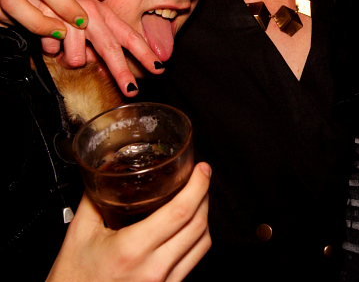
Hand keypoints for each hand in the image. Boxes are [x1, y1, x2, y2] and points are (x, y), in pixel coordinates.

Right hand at [39, 0, 164, 95]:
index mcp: (104, 14)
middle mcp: (92, 15)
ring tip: (65, 46)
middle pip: (111, 49)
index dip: (146, 53)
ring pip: (78, 57)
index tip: (160, 68)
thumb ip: (93, 36)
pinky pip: (53, 50)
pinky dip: (50, 48)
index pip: (130, 36)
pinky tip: (48, 35)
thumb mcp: (85, 12)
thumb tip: (96, 61)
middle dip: (122, 72)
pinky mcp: (51, 20)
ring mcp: (72, 18)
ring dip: (72, 58)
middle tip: (131, 89)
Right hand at [47, 162, 211, 281]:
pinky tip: (189, 226)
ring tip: (198, 198)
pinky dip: (197, 238)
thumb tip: (107, 171)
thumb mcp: (80, 234)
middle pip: (198, 225)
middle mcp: (153, 268)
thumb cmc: (73, 278)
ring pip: (202, 243)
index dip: (198, 186)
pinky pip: (195, 260)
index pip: (180, 212)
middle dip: (204, 195)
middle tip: (201, 177)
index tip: (202, 170)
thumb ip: (95, 199)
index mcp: (132, 249)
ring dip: (204, 217)